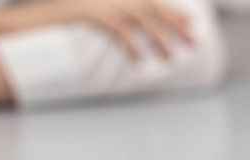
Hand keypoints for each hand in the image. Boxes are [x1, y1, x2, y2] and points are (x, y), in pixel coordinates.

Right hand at [53, 0, 194, 60]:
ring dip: (158, 40)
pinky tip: (138, 62)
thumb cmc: (83, 13)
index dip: (175, 13)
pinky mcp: (94, 14)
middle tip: (194, 43)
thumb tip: (151, 25)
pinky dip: (130, 47)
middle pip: (153, 11)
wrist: (55, 9)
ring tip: (171, 58)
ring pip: (140, 21)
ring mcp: (107, 4)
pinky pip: (119, 32)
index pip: (156, 2)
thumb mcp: (110, 9)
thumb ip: (131, 15)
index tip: (193, 25)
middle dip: (175, 27)